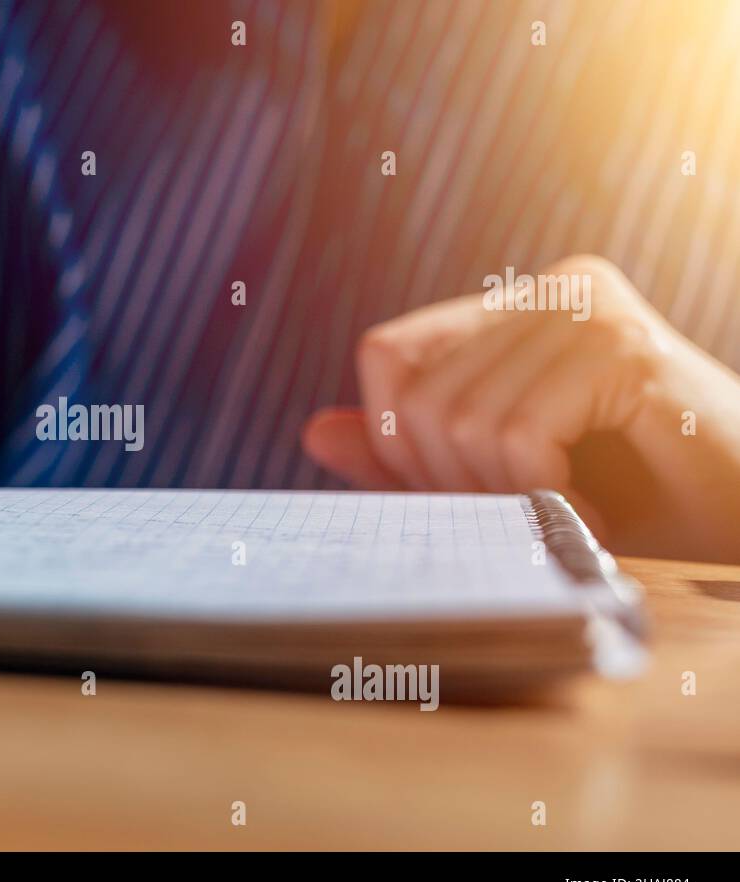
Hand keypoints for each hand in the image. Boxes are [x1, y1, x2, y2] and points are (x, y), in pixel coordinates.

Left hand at [303, 256, 739, 561]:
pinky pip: (518, 433)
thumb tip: (313, 429)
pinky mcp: (623, 344)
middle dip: (452, 485)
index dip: (396, 439)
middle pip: (417, 396)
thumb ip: (414, 457)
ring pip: (461, 420)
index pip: (388, 355)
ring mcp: (589, 306)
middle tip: (522, 517)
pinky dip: (542, 495)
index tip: (459, 496)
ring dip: (503, 498)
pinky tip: (590, 517)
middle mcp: (551, 290)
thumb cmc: (640, 507)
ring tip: (564, 518)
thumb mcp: (502, 484)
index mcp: (516, 312)